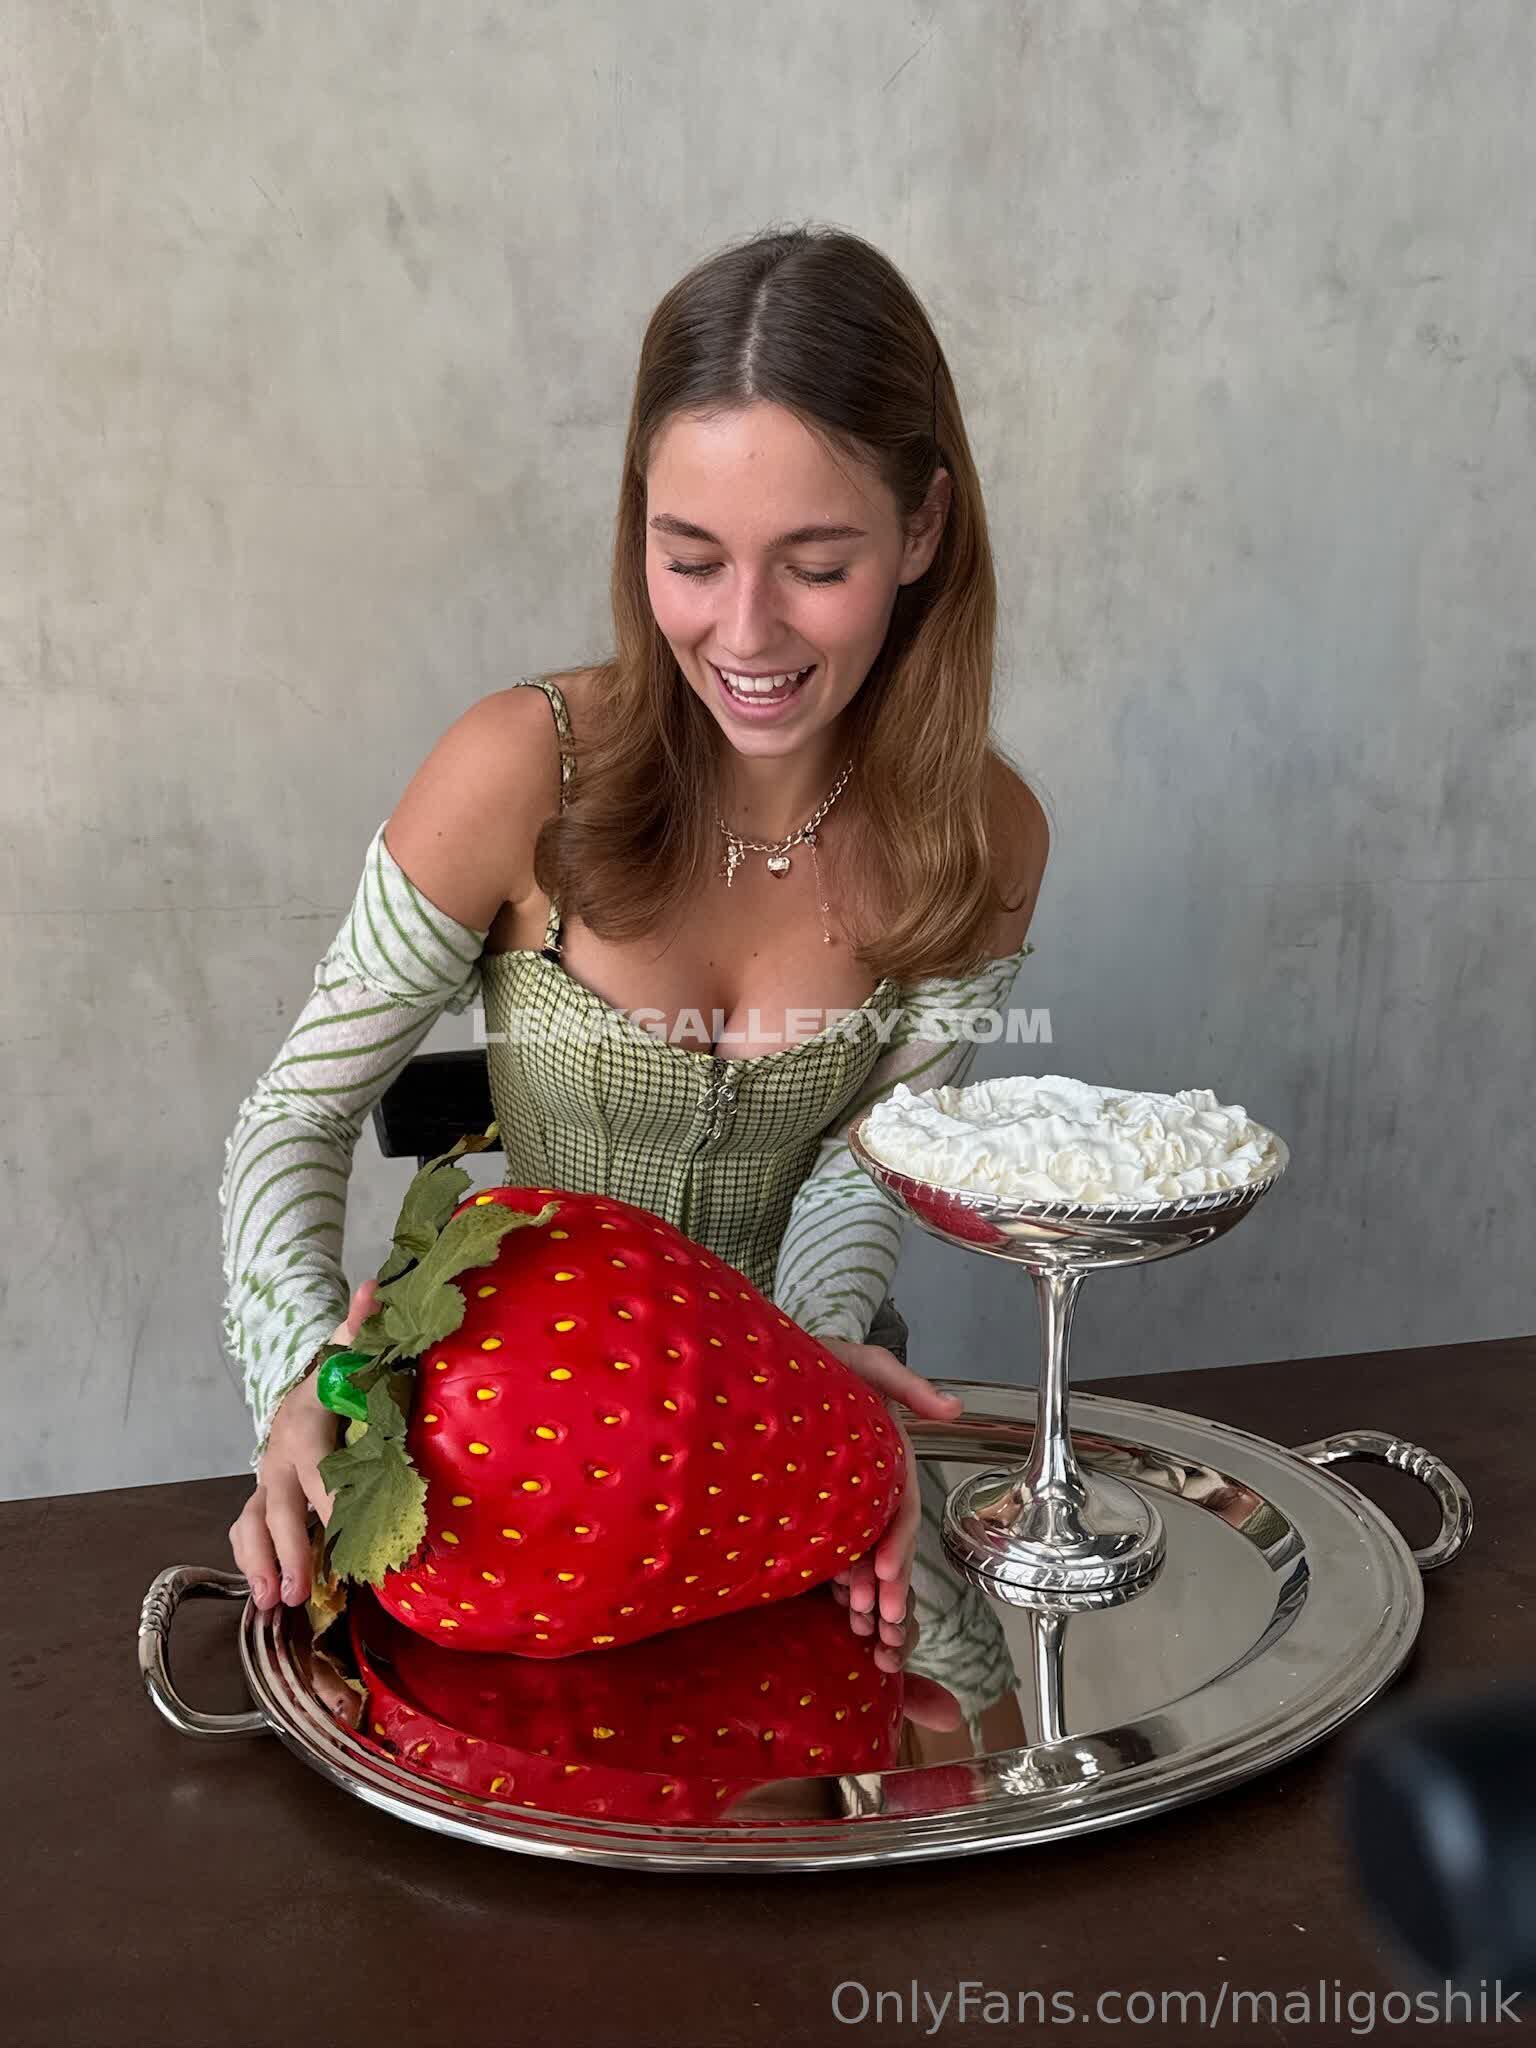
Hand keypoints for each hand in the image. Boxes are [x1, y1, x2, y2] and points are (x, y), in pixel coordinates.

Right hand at [227, 1278, 378, 1613]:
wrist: (301, 1389)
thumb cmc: (335, 1377)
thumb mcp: (347, 1351)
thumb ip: (360, 1327)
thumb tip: (373, 1287)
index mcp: (304, 1424)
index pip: (316, 1465)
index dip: (329, 1498)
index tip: (346, 1530)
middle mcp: (277, 1457)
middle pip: (277, 1506)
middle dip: (287, 1548)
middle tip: (297, 1589)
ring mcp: (265, 1481)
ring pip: (252, 1525)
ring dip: (261, 1564)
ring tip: (276, 1601)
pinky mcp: (261, 1499)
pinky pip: (247, 1533)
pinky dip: (252, 1562)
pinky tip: (266, 1593)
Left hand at [816, 1336, 963, 1668]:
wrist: (771, 1363)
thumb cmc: (822, 1361)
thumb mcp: (864, 1363)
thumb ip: (906, 1384)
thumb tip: (954, 1408)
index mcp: (887, 1457)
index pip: (900, 1505)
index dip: (898, 1538)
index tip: (885, 1570)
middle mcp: (872, 1483)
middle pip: (886, 1540)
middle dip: (890, 1584)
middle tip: (883, 1622)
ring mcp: (846, 1498)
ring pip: (864, 1554)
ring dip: (870, 1593)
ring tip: (864, 1627)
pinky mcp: (818, 1508)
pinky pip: (835, 1550)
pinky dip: (843, 1583)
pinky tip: (841, 1610)